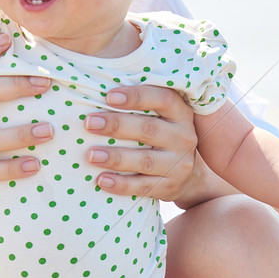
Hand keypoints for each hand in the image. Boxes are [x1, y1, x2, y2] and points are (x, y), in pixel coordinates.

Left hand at [83, 85, 196, 199]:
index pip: (162, 99)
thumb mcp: (162, 118)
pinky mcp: (170, 187)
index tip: (109, 96)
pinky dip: (121, 184)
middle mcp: (183, 137)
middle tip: (89, 123)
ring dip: (116, 157)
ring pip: (145, 160)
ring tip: (91, 155)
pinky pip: (143, 186)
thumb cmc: (162, 138)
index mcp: (180, 113)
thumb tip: (98, 91)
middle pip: (148, 129)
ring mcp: (178, 164)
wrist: (190, 176)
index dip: (137, 96)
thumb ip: (140, 106)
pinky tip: (101, 180)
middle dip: (116, 125)